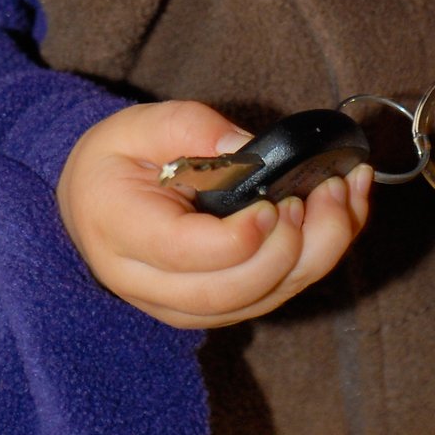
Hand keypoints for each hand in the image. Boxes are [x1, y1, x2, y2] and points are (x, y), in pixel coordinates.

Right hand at [57, 100, 371, 327]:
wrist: (91, 204)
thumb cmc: (115, 160)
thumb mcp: (140, 125)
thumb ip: (192, 129)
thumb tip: (251, 150)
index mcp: (123, 234)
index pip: (188, 255)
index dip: (240, 238)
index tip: (273, 202)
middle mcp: (152, 287)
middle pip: (232, 292)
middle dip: (289, 248)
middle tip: (320, 193)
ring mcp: (185, 308)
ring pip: (262, 302)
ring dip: (316, 254)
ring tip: (342, 194)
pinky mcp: (217, 310)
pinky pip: (273, 296)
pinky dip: (316, 259)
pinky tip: (342, 212)